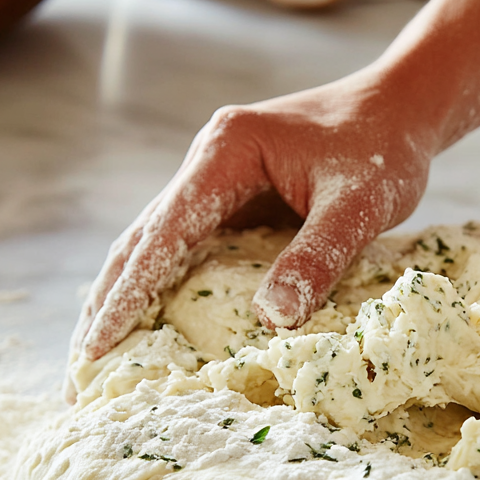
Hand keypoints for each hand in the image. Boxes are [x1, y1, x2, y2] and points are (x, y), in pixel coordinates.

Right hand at [70, 73, 432, 371]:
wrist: (399, 109)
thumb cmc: (383, 148)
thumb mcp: (360, 203)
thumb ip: (318, 255)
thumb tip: (270, 319)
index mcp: (226, 152)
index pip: (163, 232)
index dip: (128, 292)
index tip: (98, 344)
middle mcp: (209, 163)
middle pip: (141, 240)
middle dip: (108, 303)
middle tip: (81, 369)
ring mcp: (218, 182)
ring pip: (157, 246)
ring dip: (127, 298)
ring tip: (99, 358)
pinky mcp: (235, 201)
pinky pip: (191, 250)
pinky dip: (167, 288)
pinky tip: (156, 327)